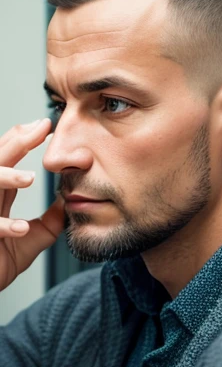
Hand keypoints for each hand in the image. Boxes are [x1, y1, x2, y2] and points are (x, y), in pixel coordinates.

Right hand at [0, 119, 64, 290]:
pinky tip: (21, 228)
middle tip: (40, 127)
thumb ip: (50, 220)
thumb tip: (71, 204)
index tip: (48, 128)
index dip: (26, 140)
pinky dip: (4, 226)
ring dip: (6, 177)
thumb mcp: (31, 238)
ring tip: (30, 179)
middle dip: (17, 141)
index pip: (9, 157)